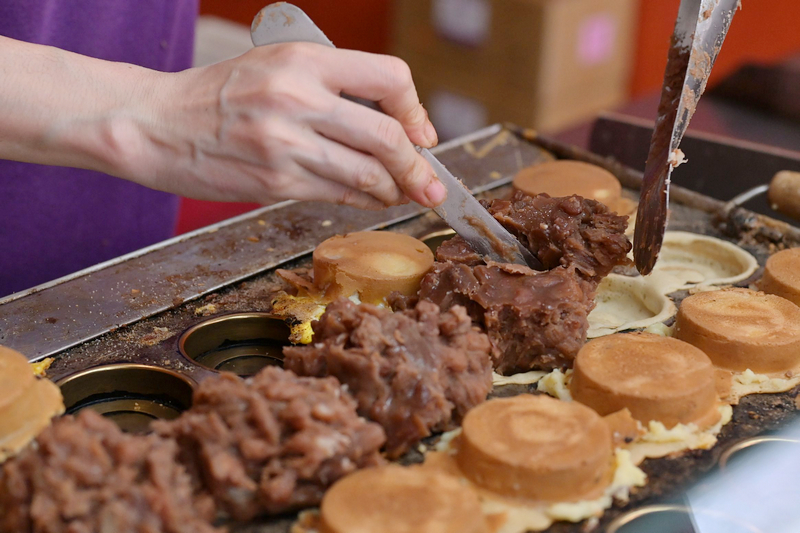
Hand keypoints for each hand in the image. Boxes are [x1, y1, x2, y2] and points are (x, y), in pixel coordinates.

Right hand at [0, 38, 444, 209]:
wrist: (156, 124)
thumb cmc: (219, 95)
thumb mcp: (276, 68)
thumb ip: (332, 89)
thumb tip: (393, 126)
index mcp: (304, 61)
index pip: (389, 78)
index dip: (417, 109)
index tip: (423, 133)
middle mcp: (299, 98)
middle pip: (388, 135)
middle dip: (419, 168)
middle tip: (432, 186)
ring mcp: (287, 143)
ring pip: (368, 174)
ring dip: (394, 190)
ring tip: (399, 195)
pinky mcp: (275, 182)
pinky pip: (338, 196)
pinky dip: (363, 201)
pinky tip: (369, 200)